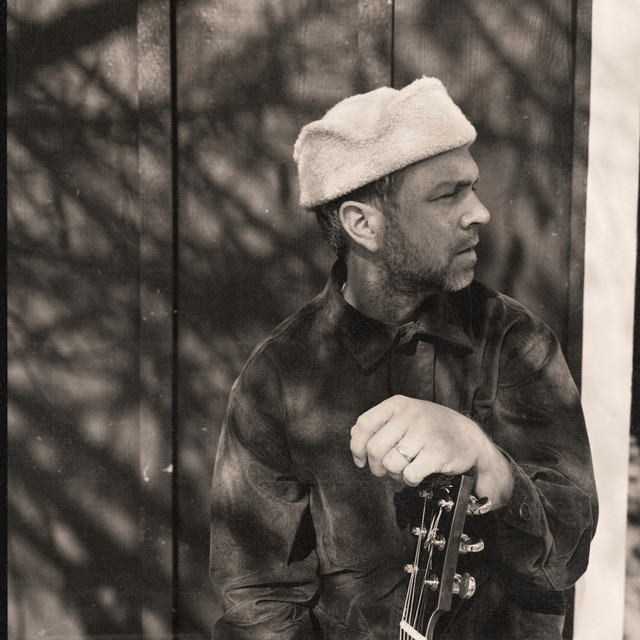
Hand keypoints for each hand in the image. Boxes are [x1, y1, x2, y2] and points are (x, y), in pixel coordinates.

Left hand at [350, 395, 513, 509]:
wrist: (469, 436)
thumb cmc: (431, 427)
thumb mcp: (404, 415)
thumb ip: (378, 424)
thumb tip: (355, 438)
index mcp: (397, 404)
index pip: (364, 424)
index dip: (357, 446)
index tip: (361, 459)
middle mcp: (410, 416)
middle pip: (375, 448)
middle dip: (376, 466)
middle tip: (384, 470)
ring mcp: (424, 434)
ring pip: (390, 464)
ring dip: (394, 474)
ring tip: (404, 469)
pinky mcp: (437, 454)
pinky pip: (409, 475)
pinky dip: (409, 480)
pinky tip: (417, 474)